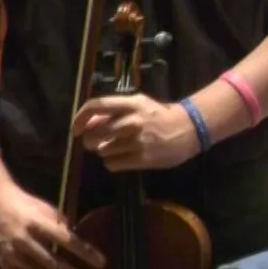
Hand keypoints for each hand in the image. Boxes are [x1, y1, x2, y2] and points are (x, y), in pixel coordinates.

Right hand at [0, 181, 103, 268]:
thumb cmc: (24, 204)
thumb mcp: (46, 208)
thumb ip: (62, 226)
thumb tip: (80, 244)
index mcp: (37, 223)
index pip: (66, 240)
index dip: (85, 252)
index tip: (102, 264)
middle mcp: (24, 241)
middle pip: (54, 264)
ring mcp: (11, 255)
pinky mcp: (3, 264)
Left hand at [72, 93, 202, 170]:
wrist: (191, 129)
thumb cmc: (161, 116)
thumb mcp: (140, 105)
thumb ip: (115, 112)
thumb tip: (88, 123)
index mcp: (131, 104)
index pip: (96, 106)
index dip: (80, 118)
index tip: (76, 129)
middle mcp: (132, 121)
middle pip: (94, 134)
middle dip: (91, 141)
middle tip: (97, 143)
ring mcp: (137, 141)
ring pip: (103, 151)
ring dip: (106, 151)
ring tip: (119, 149)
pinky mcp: (142, 158)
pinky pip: (112, 164)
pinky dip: (114, 162)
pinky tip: (125, 158)